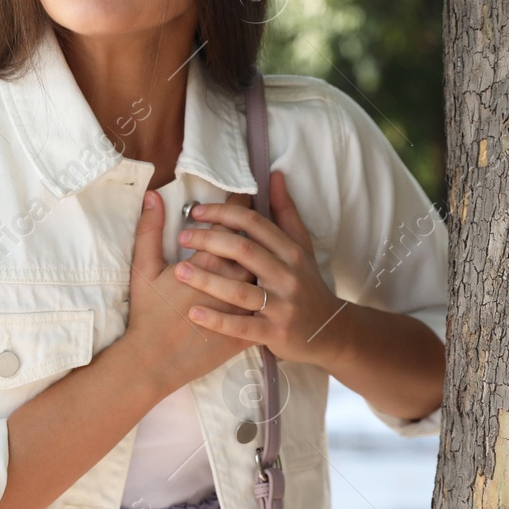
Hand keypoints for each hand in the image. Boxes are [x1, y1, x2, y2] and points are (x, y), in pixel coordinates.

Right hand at [123, 188, 259, 396]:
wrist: (156, 362)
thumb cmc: (148, 315)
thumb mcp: (143, 269)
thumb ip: (149, 230)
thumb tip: (154, 196)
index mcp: (209, 262)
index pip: (232, 224)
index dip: (237, 207)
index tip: (242, 194)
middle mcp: (233, 281)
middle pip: (255, 247)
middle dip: (255, 232)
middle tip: (256, 218)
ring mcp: (244, 307)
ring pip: (265, 276)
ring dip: (266, 262)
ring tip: (263, 252)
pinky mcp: (250, 331)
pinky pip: (268, 307)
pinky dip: (270, 295)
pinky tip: (268, 288)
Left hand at [171, 170, 349, 367]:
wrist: (330, 332)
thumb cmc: (307, 283)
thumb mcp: (301, 247)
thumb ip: (285, 212)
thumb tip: (274, 175)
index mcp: (291, 251)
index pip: (255, 224)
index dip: (224, 214)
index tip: (196, 212)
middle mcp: (287, 276)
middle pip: (244, 251)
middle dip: (210, 241)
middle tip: (183, 237)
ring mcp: (282, 306)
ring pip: (240, 290)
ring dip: (207, 279)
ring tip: (178, 271)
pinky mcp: (275, 334)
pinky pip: (242, 327)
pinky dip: (217, 320)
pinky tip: (193, 313)